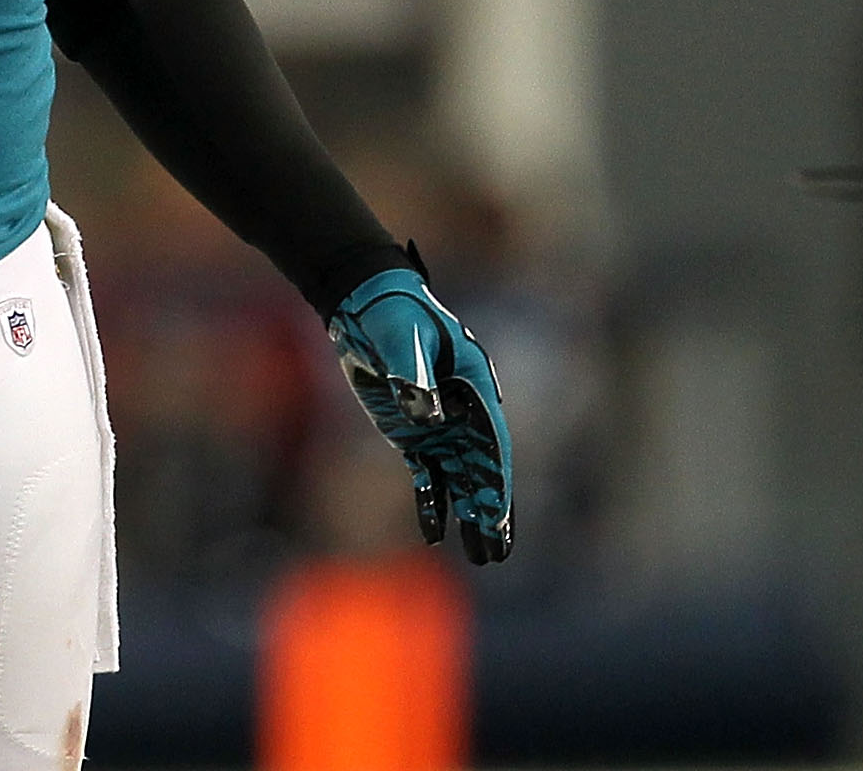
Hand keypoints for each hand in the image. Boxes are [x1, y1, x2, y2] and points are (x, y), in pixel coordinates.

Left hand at [327, 268, 513, 562]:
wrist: (365, 306)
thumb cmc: (392, 315)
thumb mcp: (403, 338)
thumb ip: (415, 375)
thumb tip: (427, 417)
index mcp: (475, 389)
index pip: (492, 445)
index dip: (495, 483)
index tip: (497, 517)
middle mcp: (464, 414)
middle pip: (482, 471)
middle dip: (490, 512)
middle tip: (497, 553)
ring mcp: (439, 427)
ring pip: (460, 481)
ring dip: (470, 516)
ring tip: (482, 556)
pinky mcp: (412, 435)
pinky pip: (427, 476)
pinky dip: (432, 504)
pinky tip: (434, 535)